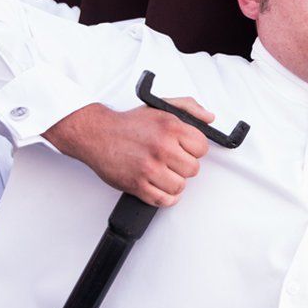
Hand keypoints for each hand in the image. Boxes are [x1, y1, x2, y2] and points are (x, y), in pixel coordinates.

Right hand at [42, 100, 214, 206]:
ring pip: (180, 187)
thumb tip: (209, 118)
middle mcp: (162, 148)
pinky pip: (164, 201)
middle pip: (193, 169)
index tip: (186, 149)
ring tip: (164, 173)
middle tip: (173, 161)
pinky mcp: (138, 185)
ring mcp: (149, 168)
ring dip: (174, 182)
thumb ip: (189, 108)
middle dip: (184, 166)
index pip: (202, 147)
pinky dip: (166, 198)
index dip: (195, 149)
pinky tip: (161, 187)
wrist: (97, 134)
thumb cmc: (129, 124)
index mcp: (170, 128)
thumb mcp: (161, 107)